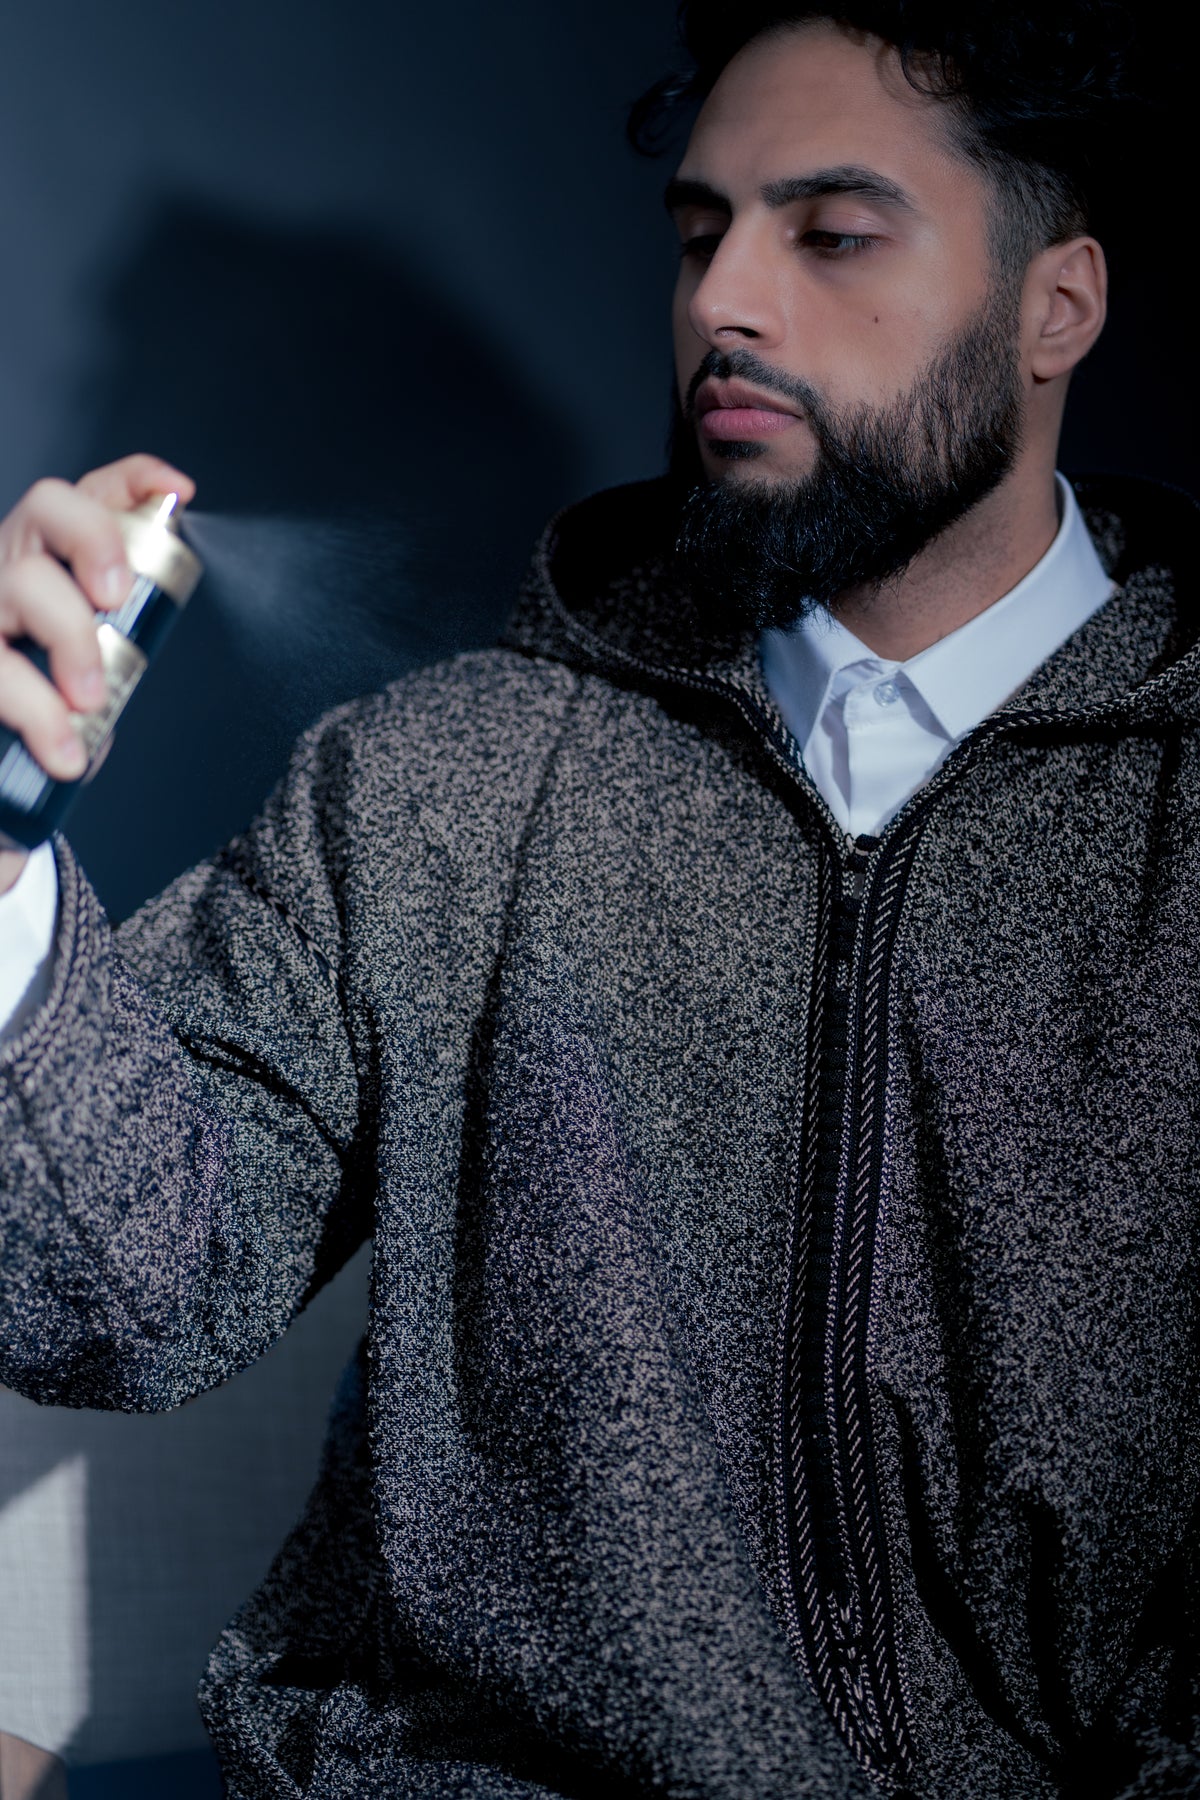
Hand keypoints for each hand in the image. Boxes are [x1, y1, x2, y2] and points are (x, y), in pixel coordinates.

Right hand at [0, 454, 195, 894]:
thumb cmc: (27, 701)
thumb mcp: (74, 674)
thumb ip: (105, 662)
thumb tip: (119, 685)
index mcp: (40, 557)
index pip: (83, 496)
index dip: (131, 481)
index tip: (177, 491)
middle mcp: (2, 564)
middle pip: (47, 509)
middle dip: (96, 542)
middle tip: (118, 598)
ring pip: (23, 582)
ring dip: (73, 640)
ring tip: (90, 701)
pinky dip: (37, 711)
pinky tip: (62, 750)